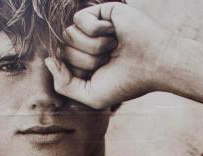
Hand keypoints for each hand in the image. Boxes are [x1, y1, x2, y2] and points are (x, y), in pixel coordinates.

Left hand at [47, 3, 170, 108]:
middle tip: (110, 61)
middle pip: (63, 51)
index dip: (77, 74)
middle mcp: (84, 46)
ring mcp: (90, 29)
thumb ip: (64, 85)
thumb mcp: (91, 96)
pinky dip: (98, 31)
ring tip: (114, 48)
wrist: (154, 64)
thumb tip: (48, 60)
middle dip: (86, 61)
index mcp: (82, 66)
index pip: (60, 67)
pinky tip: (115, 33)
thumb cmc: (126, 83)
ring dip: (93, 47)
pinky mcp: (99, 12)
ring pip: (68, 35)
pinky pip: (79, 20)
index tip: (100, 76)